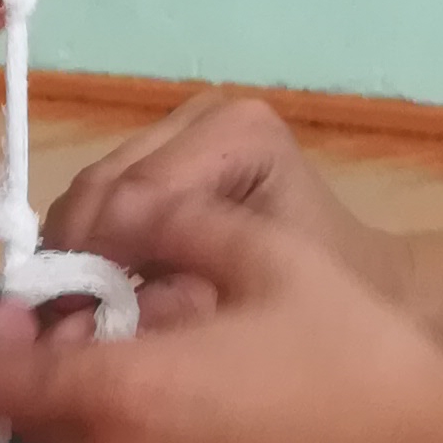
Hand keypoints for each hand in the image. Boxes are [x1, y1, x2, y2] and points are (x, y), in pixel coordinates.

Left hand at [0, 149, 442, 442]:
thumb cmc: (361, 359)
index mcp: (120, 396)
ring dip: (99, 437)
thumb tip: (111, 218)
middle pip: (35, 429)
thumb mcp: (266, 255)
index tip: (33, 315)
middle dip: (58, 382)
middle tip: (126, 344)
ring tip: (179, 401)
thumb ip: (167, 224)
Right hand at [39, 93, 413, 323]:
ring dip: (79, 254)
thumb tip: (80, 325)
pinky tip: (103, 288)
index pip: (133, 194)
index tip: (82, 325)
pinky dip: (90, 248)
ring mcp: (178, 129)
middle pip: (100, 187)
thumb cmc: (326, 302)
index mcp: (238, 135)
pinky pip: (96, 202)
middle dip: (80, 258)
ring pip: (88, 194)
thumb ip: (167, 307)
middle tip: (77, 326)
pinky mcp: (159, 153)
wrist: (365, 284)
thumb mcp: (249, 308)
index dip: (96, 261)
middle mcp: (203, 115)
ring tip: (90, 312)